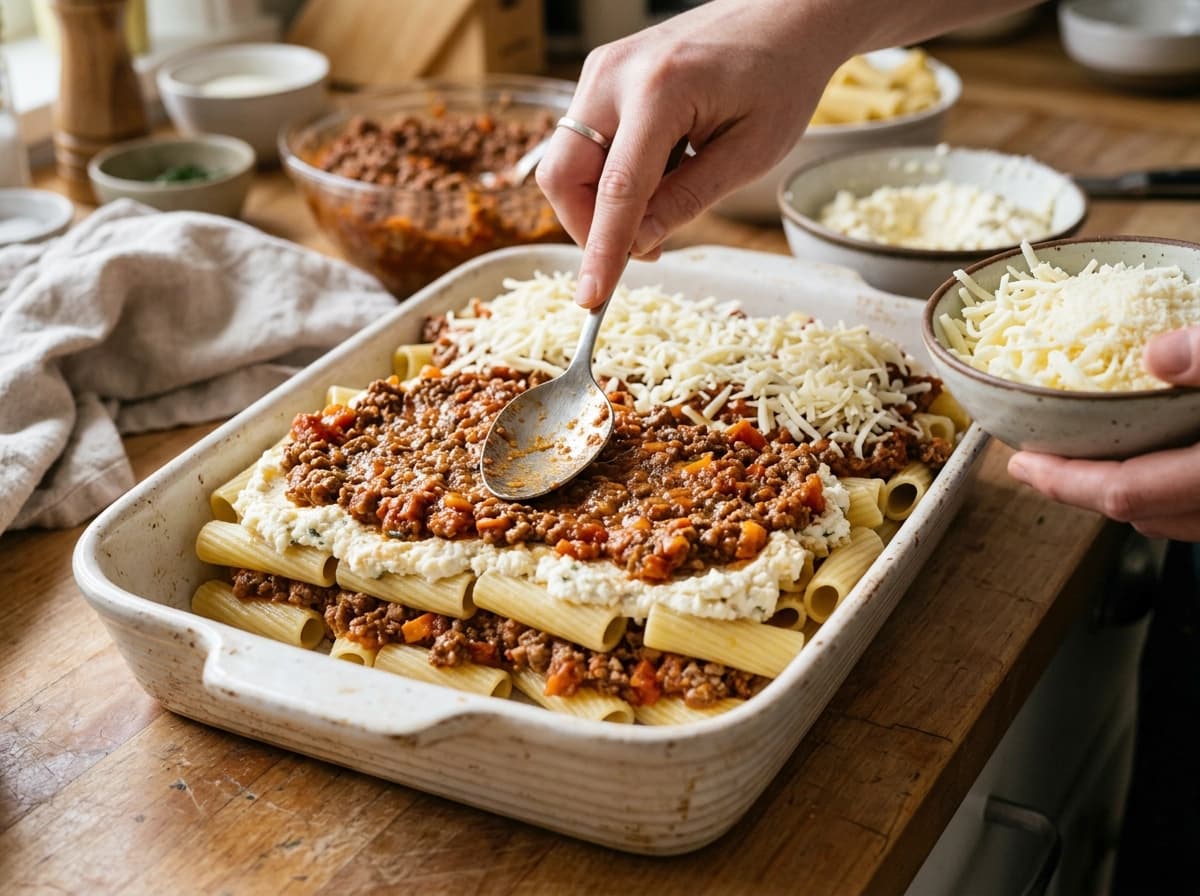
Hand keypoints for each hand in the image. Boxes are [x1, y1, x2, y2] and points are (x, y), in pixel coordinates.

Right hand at [536, 0, 851, 307]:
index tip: (591, 299)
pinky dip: (606, 175)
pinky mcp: (600, 76)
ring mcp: (600, 70)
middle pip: (563, 175)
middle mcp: (614, 75)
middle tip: (643, 249)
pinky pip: (582, 142)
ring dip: (599, 202)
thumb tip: (639, 245)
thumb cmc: (780, 78)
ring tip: (659, 206)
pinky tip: (656, 171)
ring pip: (564, 162)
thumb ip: (689, 200)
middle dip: (589, 227)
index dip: (601, 251)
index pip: (615, 189)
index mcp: (660, 91)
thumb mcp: (751, 153)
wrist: (783, 16)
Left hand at [1007, 327, 1199, 541]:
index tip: (1020, 463)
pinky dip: (1159, 485)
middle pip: (1138, 511)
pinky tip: (1147, 450)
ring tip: (1081, 457)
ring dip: (1121, 488)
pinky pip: (1192, 505)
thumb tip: (1156, 355)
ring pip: (1166, 515)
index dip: (1064, 481)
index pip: (1125, 491)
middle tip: (1036, 461)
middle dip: (1080, 488)